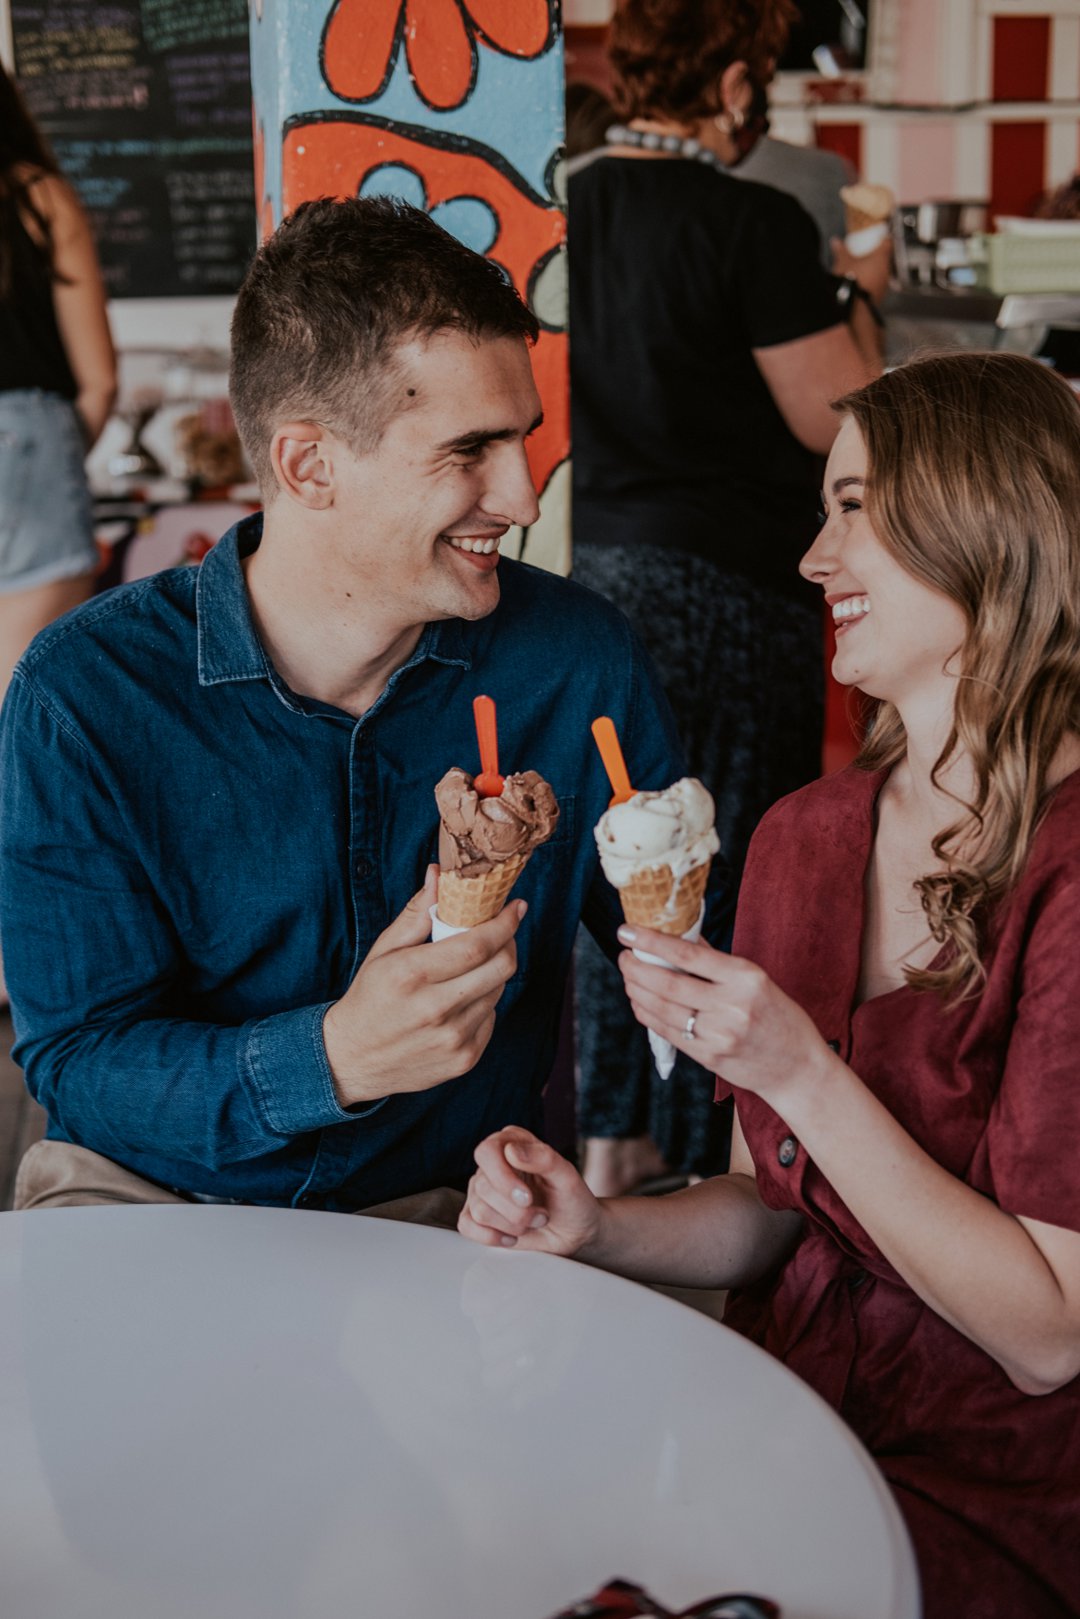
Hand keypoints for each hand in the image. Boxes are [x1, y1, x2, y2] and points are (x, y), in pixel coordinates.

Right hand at [323, 865, 523, 1105]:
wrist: (352, 1060)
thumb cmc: (369, 998)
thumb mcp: (383, 950)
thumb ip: (416, 913)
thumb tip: (439, 874)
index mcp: (411, 975)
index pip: (477, 945)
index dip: (505, 923)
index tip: (517, 907)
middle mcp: (435, 1009)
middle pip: (501, 968)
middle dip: (509, 942)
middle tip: (501, 932)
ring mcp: (453, 1038)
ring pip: (499, 991)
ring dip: (493, 972)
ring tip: (471, 967)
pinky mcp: (464, 1059)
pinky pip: (492, 1018)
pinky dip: (484, 1003)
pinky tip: (461, 1000)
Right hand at [459, 1126, 601, 1256]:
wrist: (576, 1232)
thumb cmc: (572, 1200)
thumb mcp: (568, 1177)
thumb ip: (544, 1158)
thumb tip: (511, 1151)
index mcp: (512, 1142)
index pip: (487, 1152)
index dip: (503, 1178)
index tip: (527, 1198)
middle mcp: (493, 1165)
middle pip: (483, 1187)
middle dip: (517, 1211)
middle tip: (542, 1215)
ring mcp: (482, 1191)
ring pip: (479, 1211)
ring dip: (513, 1225)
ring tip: (534, 1222)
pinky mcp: (477, 1216)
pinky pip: (467, 1226)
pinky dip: (491, 1237)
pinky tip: (512, 1237)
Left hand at [617, 927, 834, 1110]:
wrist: (797, 1067)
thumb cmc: (779, 1016)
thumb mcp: (758, 980)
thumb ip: (717, 961)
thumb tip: (680, 935)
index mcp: (746, 978)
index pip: (689, 955)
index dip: (652, 942)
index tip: (628, 931)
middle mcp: (732, 1006)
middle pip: (669, 984)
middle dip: (636, 968)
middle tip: (624, 956)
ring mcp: (719, 1035)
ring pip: (663, 1009)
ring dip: (637, 990)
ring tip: (629, 976)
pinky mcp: (709, 1057)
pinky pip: (668, 1032)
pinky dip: (648, 1014)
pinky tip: (640, 1001)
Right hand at [830, 234, 891, 305]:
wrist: (853, 306)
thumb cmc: (851, 280)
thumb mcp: (843, 262)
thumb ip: (841, 251)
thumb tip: (835, 241)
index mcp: (880, 257)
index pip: (888, 243)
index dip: (883, 240)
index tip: (878, 239)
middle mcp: (886, 270)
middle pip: (885, 259)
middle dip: (876, 257)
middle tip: (866, 256)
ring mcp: (884, 284)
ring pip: (882, 273)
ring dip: (874, 272)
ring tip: (862, 272)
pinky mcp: (880, 296)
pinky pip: (878, 286)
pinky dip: (872, 284)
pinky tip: (862, 285)